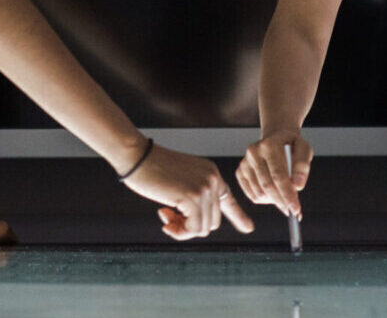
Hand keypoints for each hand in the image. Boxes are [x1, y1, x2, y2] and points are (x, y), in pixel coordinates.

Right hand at [119, 143, 255, 239]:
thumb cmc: (151, 169)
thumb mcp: (180, 181)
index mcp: (211, 173)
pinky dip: (178, 230)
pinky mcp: (193, 196)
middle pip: (212, 221)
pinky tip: (163, 216)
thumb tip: (197, 227)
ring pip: (203, 228)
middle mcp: (213, 179)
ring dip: (182, 230)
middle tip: (168, 217)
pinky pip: (193, 228)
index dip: (238, 215)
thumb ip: (192, 199)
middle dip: (189, 226)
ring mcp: (204, 188)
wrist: (137, 155)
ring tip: (164, 216)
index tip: (249, 228)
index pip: (228, 198)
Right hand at [235, 130, 311, 217]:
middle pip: (267, 186)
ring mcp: (244, 163)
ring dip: (274, 200)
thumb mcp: (304, 149)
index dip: (287, 194)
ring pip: (259, 194)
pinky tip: (274, 193)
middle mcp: (253, 153)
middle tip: (293, 210)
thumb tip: (298, 186)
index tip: (295, 209)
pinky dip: (265, 199)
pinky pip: (253, 196)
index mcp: (269, 145)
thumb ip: (302, 166)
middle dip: (282, 201)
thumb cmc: (292, 146)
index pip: (278, 175)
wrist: (276, 139)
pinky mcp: (240, 172)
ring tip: (284, 195)